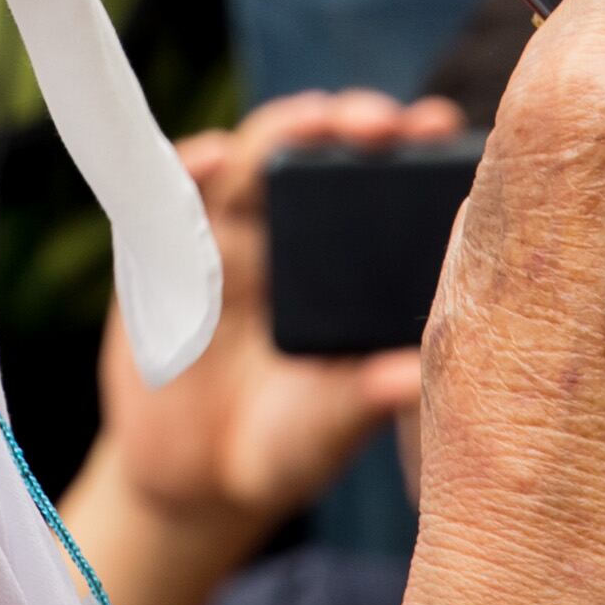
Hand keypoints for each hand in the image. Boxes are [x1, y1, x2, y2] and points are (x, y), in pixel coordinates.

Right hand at [57, 85, 458, 604]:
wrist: (192, 483)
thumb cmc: (282, 450)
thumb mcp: (324, 429)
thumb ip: (360, 400)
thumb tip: (413, 377)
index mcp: (346, 267)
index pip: (384, 187)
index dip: (412, 149)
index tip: (441, 126)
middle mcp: (290, 236)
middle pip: (320, 153)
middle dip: (352, 122)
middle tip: (383, 122)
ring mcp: (225, 238)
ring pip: (253, 159)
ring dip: (282, 133)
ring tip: (314, 122)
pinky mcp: (162, 253)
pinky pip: (169, 197)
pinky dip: (188, 169)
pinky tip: (211, 160)